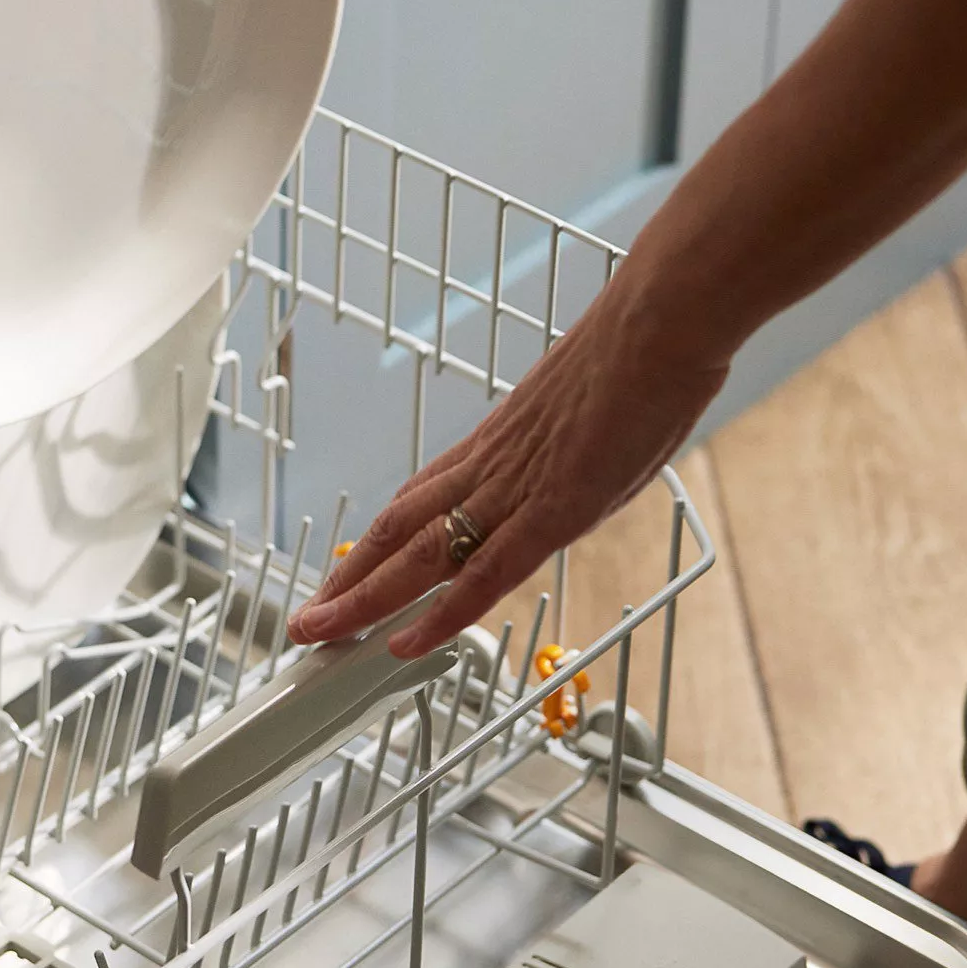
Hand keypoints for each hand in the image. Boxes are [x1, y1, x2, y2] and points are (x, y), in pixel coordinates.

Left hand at [285, 273, 728, 659]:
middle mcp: (489, 468)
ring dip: (368, 600)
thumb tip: (574, 472)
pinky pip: (487, 573)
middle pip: (398, 531)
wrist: (658, 324)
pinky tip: (408, 643)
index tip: (346, 575)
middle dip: (350, 579)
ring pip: (422, 556)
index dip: (375, 545)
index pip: (416, 503)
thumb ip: (566, 452)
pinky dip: (442, 614)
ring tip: (323, 634)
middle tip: (308, 619)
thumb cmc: (637, 359)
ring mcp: (516, 489)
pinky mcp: (553, 508)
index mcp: (494, 445)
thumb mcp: (585, 414)